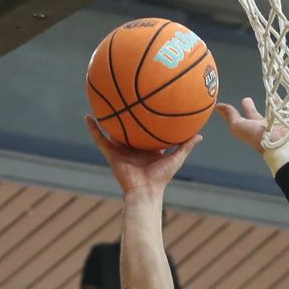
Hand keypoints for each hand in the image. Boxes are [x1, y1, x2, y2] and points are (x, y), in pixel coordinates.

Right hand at [84, 114, 203, 194]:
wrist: (145, 190)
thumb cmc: (161, 177)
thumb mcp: (176, 158)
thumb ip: (186, 146)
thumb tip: (200, 134)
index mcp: (147, 148)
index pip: (146, 131)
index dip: (146, 120)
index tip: (146, 105)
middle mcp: (133, 147)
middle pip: (128, 128)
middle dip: (125, 116)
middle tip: (123, 98)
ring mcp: (121, 150)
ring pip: (111, 131)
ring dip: (106, 118)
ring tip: (101, 102)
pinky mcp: (111, 153)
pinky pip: (100, 139)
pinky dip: (93, 129)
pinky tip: (88, 117)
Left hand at [214, 97, 288, 152]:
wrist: (279, 145)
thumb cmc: (257, 137)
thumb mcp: (238, 126)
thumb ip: (231, 116)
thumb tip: (218, 107)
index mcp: (257, 126)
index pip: (251, 114)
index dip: (247, 107)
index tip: (245, 99)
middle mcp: (270, 126)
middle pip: (267, 113)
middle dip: (266, 104)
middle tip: (266, 95)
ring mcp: (283, 125)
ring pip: (282, 113)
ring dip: (283, 106)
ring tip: (284, 98)